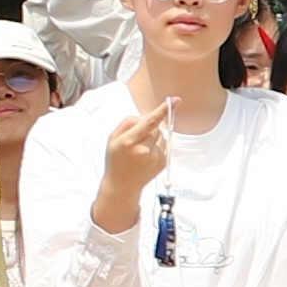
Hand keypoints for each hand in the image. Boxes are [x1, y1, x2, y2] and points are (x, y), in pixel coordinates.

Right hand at [89, 98, 174, 224]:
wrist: (122, 186)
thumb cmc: (115, 160)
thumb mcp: (112, 139)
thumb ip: (128, 123)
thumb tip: (146, 116)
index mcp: (128, 141)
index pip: (149, 122)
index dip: (162, 110)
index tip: (174, 100)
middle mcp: (144, 149)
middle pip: (156, 127)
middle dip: (149, 127)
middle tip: (137, 138)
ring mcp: (155, 157)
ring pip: (161, 136)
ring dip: (154, 138)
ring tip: (140, 151)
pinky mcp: (163, 162)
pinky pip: (164, 145)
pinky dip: (157, 146)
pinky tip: (146, 156)